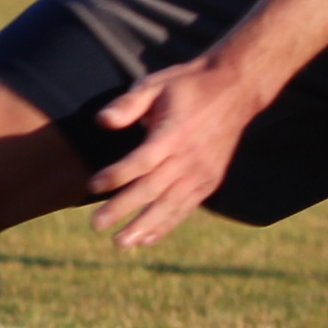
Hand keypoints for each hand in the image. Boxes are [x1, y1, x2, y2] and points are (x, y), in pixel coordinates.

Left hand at [84, 53, 265, 250]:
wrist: (234, 90)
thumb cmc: (187, 86)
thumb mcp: (156, 84)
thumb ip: (129, 104)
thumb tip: (102, 121)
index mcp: (175, 133)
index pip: (143, 161)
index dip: (117, 175)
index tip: (93, 185)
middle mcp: (190, 158)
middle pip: (153, 189)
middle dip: (123, 209)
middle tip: (95, 225)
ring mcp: (203, 172)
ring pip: (170, 205)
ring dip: (144, 226)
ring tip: (120, 243)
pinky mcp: (210, 181)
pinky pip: (186, 208)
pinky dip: (166, 225)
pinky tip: (146, 239)